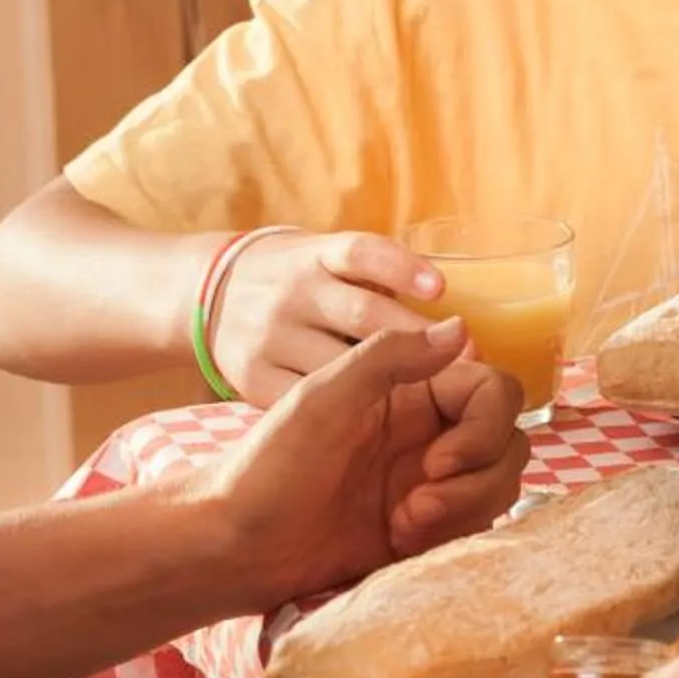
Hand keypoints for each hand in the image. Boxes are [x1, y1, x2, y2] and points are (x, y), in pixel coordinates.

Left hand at [181, 321, 527, 614]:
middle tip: (418, 504)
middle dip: (476, 479)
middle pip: (507, 443)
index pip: (492, 391)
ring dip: (464, 510)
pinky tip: (400, 542)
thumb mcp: (323, 397)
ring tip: (404, 525)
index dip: (486, 426)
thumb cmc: (268, 465)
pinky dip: (452, 534)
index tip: (441, 460)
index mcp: (408, 391)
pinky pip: (475, 526)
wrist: (234, 545)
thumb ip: (390, 357)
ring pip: (499, 487)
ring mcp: (428, 482)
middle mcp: (426, 432)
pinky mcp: (424, 529)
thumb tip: (462, 326)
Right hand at [210, 232, 442, 405]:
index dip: (401, 268)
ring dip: (388, 383)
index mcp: (316, 256)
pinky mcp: (252, 376)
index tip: (440, 288)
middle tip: (468, 358)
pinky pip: (304, 399)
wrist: (210, 295)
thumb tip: (452, 330)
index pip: (361, 254)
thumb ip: (378, 282)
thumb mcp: (326, 261)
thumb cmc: (298, 282)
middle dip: (416, 338)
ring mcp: (269, 335)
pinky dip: (341, 411)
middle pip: (360, 313)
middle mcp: (292, 291)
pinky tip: (377, 423)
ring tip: (438, 398)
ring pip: (336, 364)